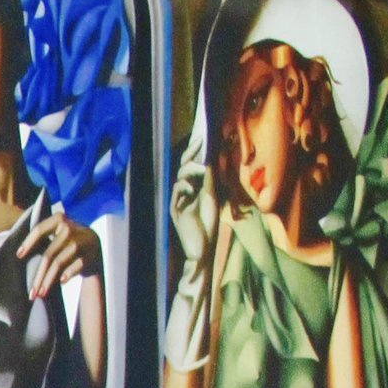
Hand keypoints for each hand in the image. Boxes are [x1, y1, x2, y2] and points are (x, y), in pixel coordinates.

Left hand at [16, 210, 101, 301]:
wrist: (94, 247)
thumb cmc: (67, 242)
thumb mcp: (56, 234)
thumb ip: (42, 238)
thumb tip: (19, 255)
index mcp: (59, 219)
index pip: (39, 229)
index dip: (28, 243)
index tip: (18, 256)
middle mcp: (70, 228)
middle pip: (48, 254)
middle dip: (38, 276)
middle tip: (31, 293)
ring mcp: (81, 242)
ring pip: (59, 264)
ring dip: (48, 281)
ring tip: (40, 293)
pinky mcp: (90, 255)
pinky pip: (73, 268)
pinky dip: (66, 276)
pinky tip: (61, 282)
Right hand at [169, 129, 218, 271]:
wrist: (203, 249)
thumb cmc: (208, 224)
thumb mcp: (213, 197)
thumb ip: (210, 180)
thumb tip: (211, 160)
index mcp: (193, 187)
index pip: (191, 165)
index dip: (195, 151)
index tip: (202, 138)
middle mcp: (184, 192)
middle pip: (183, 167)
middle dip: (191, 154)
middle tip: (199, 143)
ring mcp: (178, 201)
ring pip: (179, 177)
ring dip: (190, 170)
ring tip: (203, 170)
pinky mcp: (175, 211)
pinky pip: (176, 193)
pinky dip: (184, 187)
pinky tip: (192, 188)